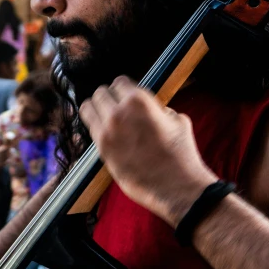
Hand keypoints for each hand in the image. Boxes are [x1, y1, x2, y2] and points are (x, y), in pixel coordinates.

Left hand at [80, 76, 217, 227]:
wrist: (176, 186)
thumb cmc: (180, 153)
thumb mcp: (176, 119)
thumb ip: (157, 108)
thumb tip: (149, 107)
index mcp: (137, 100)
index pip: (119, 82)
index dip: (125, 88)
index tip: (127, 95)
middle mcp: (117, 113)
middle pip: (100, 93)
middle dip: (109, 98)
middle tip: (116, 106)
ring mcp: (106, 132)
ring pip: (88, 108)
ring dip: (97, 110)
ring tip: (106, 116)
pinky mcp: (101, 150)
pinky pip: (90, 129)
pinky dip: (96, 127)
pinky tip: (107, 132)